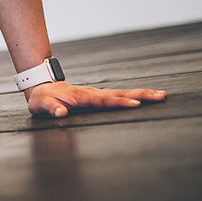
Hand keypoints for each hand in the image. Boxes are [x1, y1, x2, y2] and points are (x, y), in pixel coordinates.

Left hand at [26, 81, 166, 117]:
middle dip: (140, 94)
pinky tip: (145, 98)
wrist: (41, 87)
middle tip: (160, 95)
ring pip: (121, 93)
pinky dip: (132, 95)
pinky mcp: (98, 96)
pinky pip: (118, 95)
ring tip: (160, 94)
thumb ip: (51, 109)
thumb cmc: (42, 99)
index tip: (135, 104)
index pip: (103, 100)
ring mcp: (96, 93)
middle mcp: (92, 93)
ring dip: (141, 93)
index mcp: (81, 97)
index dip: (119, 102)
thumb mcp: (41, 105)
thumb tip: (61, 113)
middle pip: (119, 93)